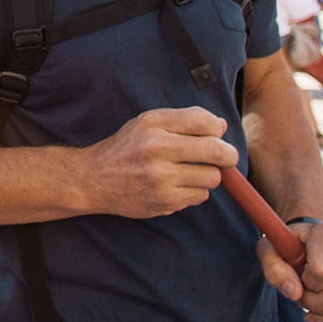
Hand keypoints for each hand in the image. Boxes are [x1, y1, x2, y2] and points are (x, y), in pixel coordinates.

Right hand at [75, 108, 237, 218]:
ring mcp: (160, 178)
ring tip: (192, 172)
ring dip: (209, 175)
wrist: (94, 180)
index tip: (217, 135)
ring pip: (212, 177)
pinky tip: (177, 186)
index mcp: (153, 124)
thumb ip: (184, 120)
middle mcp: (156, 149)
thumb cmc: (126, 148)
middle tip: (227, 158)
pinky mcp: (164, 201)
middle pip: (215, 151)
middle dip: (228, 155)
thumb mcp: (147, 123)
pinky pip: (200, 196)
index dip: (218, 129)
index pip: (203, 122)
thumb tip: (221, 126)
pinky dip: (195, 191)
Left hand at [256, 221, 322, 321]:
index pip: (322, 273)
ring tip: (315, 296)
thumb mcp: (270, 252)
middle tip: (304, 292)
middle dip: (313, 303)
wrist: (315, 243)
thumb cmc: (290, 248)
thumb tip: (294, 293)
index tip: (300, 274)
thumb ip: (274, 269)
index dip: (305, 283)